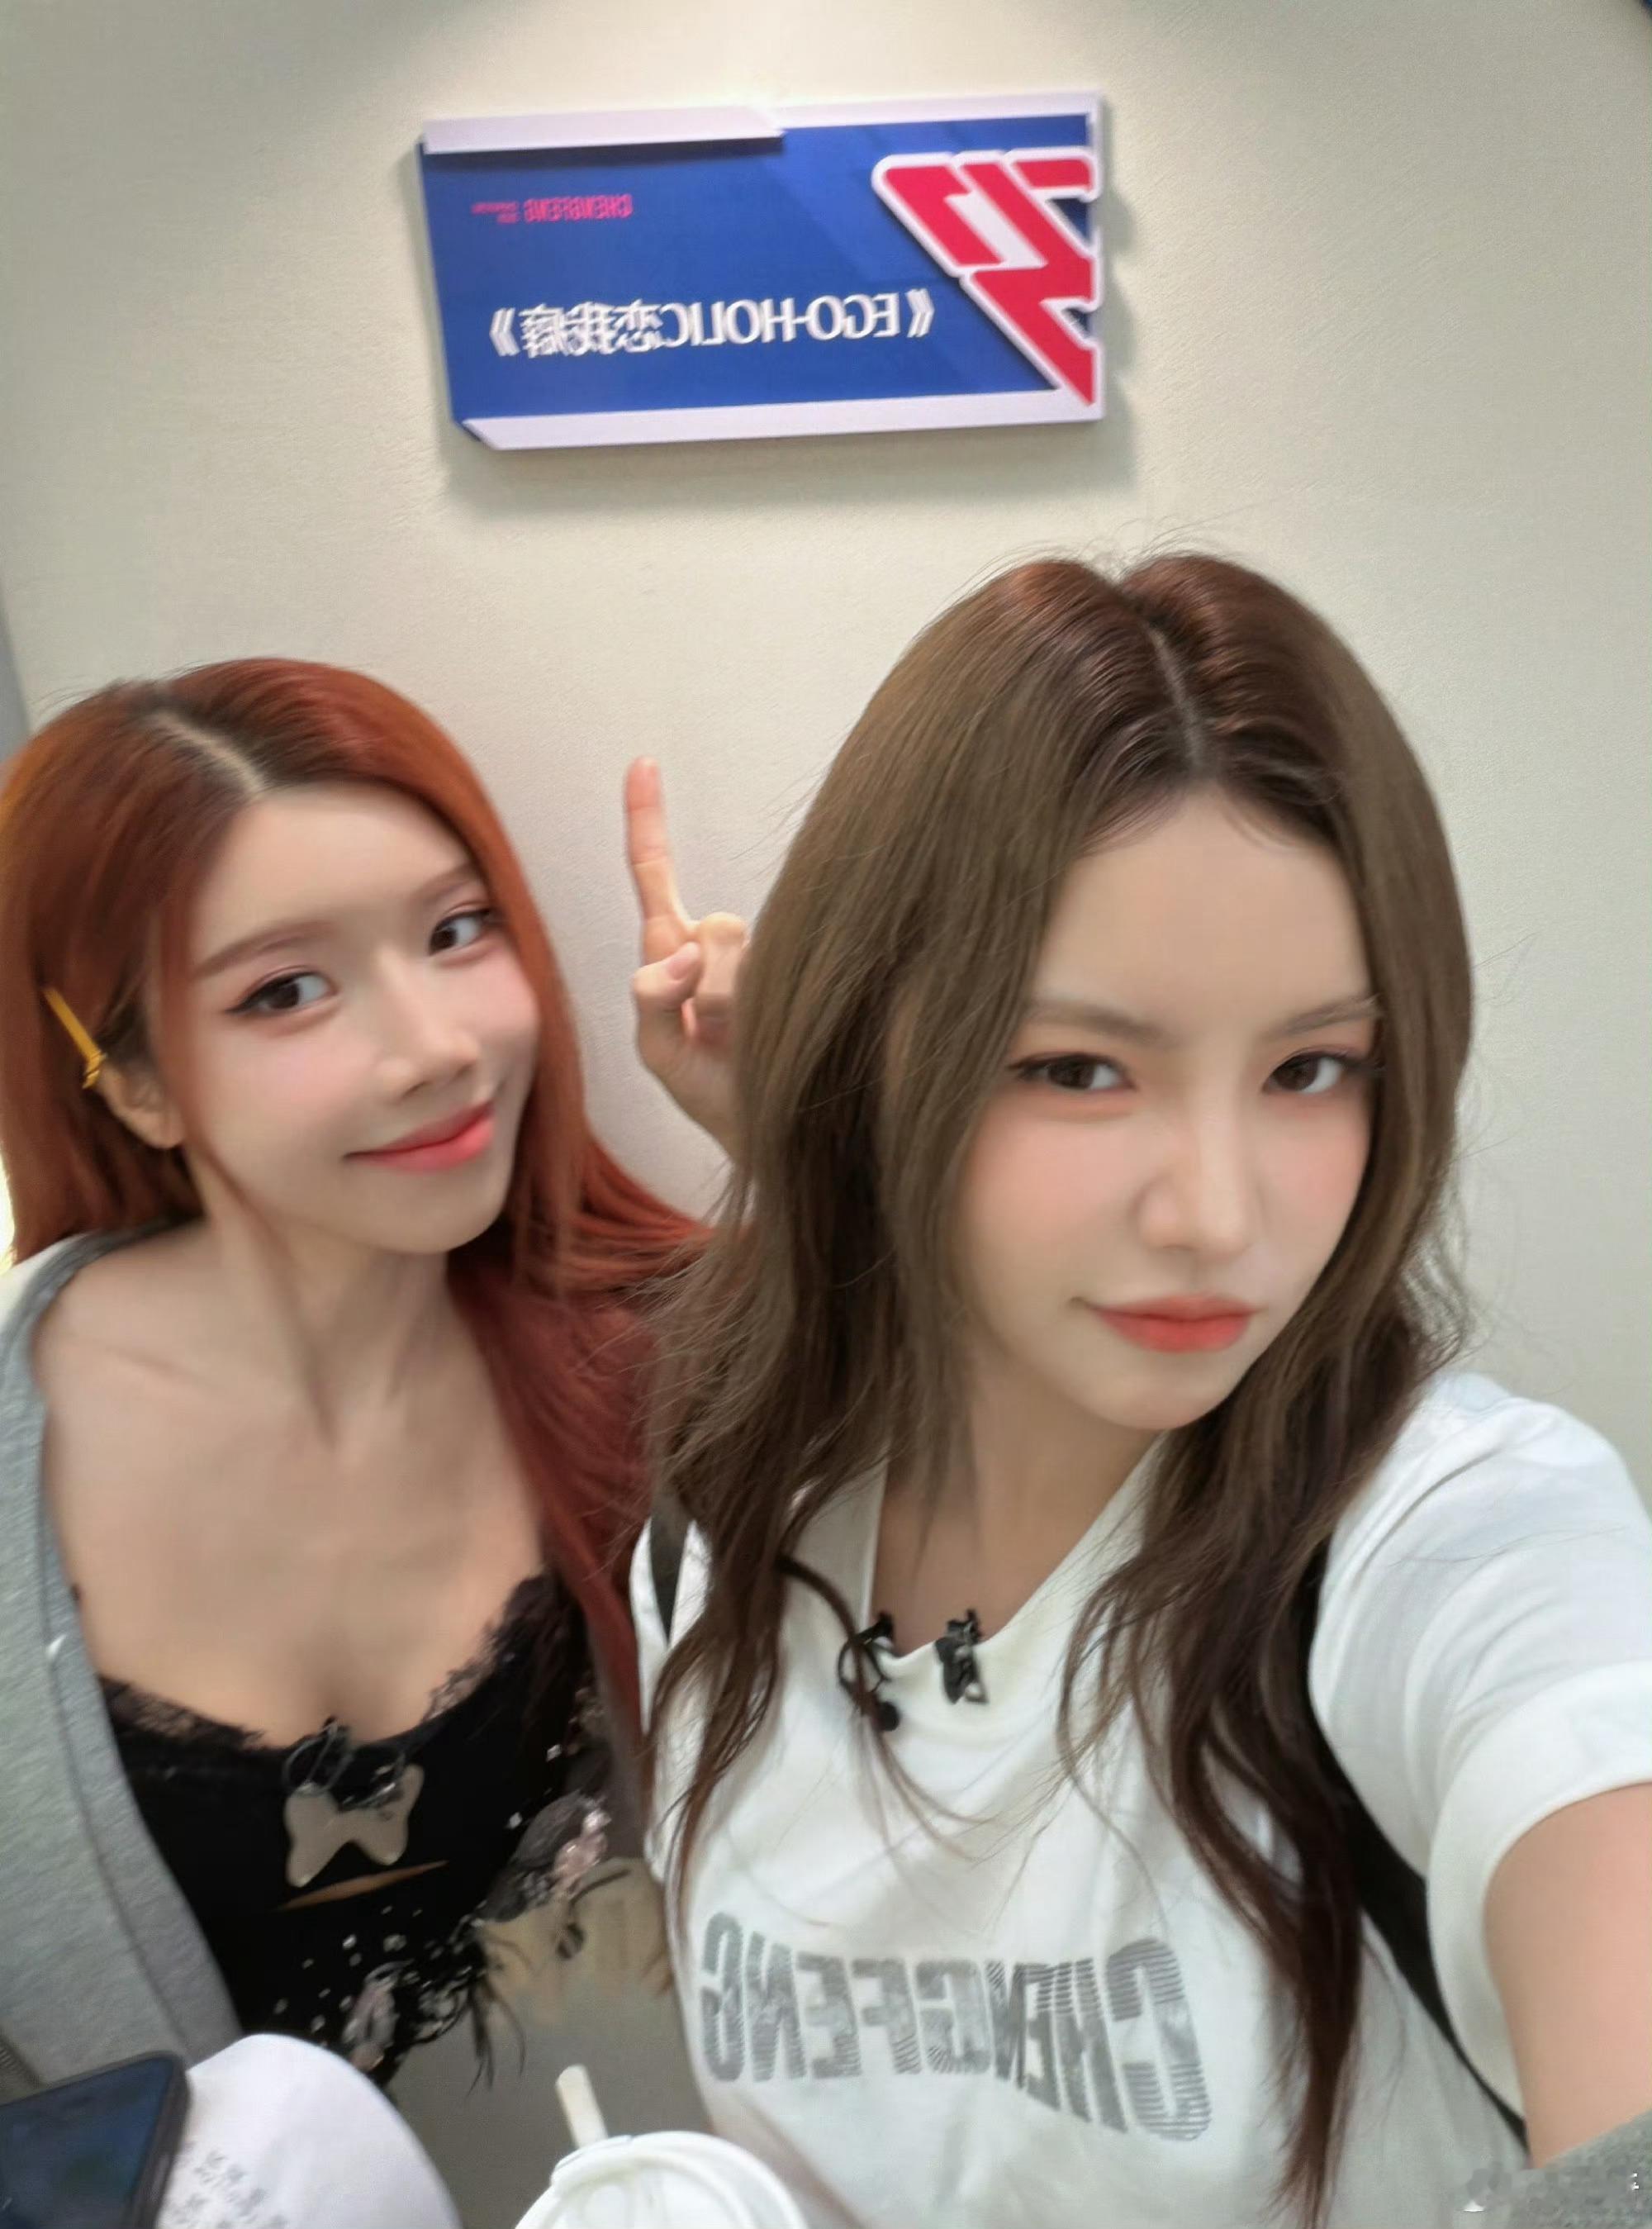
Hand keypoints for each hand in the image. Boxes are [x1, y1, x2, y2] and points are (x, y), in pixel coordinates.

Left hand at [625, 757, 745, 1154]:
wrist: (777, 1140)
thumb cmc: (715, 1097)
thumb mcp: (661, 1057)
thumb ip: (651, 1002)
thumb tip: (685, 948)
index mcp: (679, 952)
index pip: (655, 877)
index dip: (648, 820)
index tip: (644, 761)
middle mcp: (723, 944)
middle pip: (714, 926)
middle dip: (705, 984)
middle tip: (714, 1039)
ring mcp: (767, 957)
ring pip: (739, 955)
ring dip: (729, 1007)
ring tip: (740, 1049)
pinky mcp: (801, 973)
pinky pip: (765, 974)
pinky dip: (749, 1011)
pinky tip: (765, 1040)